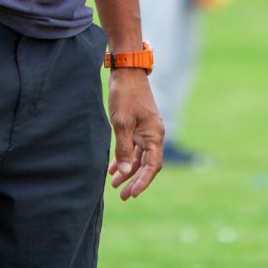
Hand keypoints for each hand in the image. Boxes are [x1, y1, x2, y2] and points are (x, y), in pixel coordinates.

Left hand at [106, 70, 163, 200]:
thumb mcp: (122, 123)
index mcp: (154, 135)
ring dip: (128, 171)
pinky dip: (125, 157)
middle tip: (123, 196)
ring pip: (139, 157)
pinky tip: (113, 168)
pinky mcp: (138, 125)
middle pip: (146, 164)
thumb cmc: (125, 95)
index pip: (152, 166)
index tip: (132, 194)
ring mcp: (146, 130)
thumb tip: (126, 172)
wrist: (126, 71)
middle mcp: (154, 134)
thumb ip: (124, 148)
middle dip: (135, 180)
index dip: (142, 181)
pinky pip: (133, 147)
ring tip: (114, 185)